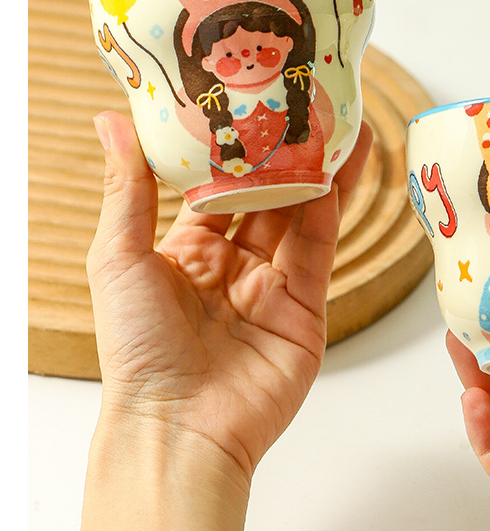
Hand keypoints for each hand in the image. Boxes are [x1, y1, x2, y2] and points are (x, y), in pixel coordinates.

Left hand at [87, 110, 372, 482]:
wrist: (178, 428)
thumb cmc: (137, 349)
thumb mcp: (118, 258)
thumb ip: (127, 188)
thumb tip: (110, 120)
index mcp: (186, 252)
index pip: (215, 186)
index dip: (233, 147)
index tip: (248, 102)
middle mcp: (232, 265)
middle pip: (266, 196)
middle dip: (285, 154)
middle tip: (305, 103)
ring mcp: (272, 286)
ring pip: (301, 216)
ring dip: (319, 172)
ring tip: (339, 123)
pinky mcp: (305, 308)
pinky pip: (318, 250)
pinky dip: (330, 209)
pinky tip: (339, 172)